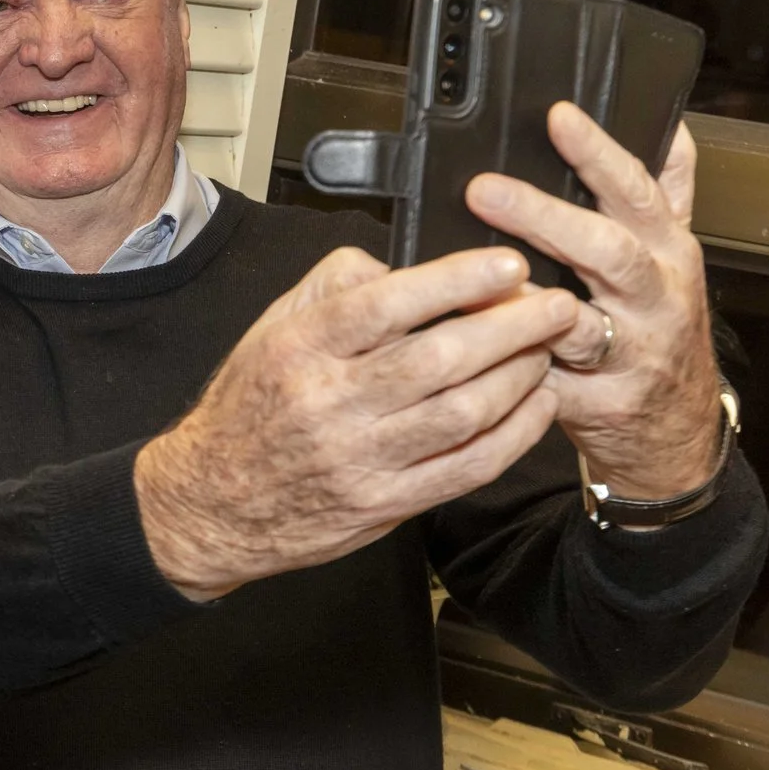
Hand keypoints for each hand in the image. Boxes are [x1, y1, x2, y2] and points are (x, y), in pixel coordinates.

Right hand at [135, 244, 572, 599]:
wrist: (213, 501)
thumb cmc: (251, 405)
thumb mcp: (271, 326)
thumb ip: (335, 285)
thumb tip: (403, 265)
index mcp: (301, 349)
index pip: (387, 304)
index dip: (456, 281)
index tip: (507, 265)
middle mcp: (331, 403)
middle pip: (439, 359)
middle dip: (511, 327)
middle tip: (555, 305)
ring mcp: (361, 459)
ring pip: (464, 413)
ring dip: (520, 376)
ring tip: (547, 348)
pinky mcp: (386, 504)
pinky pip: (467, 468)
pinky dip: (514, 434)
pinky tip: (536, 405)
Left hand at [464, 103, 721, 500]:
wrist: (677, 430)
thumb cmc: (661, 324)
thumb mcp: (675, 254)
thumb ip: (669, 190)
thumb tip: (669, 121)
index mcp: (669, 251)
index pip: (636, 192)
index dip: (598, 153)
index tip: (558, 116)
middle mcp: (656, 298)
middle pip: (606, 251)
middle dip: (544, 217)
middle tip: (483, 190)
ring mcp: (631, 354)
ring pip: (580, 324)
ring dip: (526, 303)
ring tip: (478, 279)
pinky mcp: (598, 402)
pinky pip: (548, 380)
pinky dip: (514, 363)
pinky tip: (475, 344)